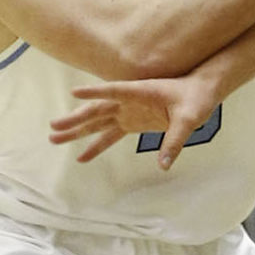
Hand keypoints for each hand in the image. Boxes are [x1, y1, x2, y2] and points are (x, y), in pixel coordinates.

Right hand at [49, 69, 220, 169]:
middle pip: (96, 109)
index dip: (95, 92)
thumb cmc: (195, 99)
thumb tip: (164, 164)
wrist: (201, 93)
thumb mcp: (189, 119)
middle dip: (75, 120)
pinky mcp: (132, 122)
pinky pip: (110, 134)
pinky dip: (96, 145)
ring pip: (97, 121)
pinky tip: (81, 157)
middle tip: (53, 128)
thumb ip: (176, 140)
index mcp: (140, 91)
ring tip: (54, 138)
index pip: (114, 90)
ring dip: (77, 131)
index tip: (74, 93)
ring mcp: (128, 111)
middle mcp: (128, 100)